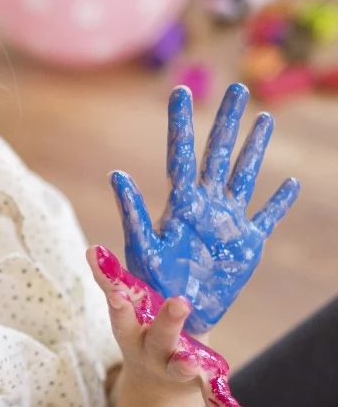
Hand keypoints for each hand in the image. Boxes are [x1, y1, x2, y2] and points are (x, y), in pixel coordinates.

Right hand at [88, 245, 249, 406]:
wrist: (155, 382)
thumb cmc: (143, 332)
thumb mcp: (129, 311)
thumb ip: (113, 283)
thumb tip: (92, 249)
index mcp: (132, 331)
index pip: (123, 315)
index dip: (120, 305)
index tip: (117, 294)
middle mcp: (150, 352)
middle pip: (157, 338)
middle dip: (166, 322)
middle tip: (178, 303)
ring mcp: (172, 370)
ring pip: (179, 367)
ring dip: (185, 365)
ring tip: (192, 363)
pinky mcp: (198, 384)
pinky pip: (213, 396)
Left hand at [111, 83, 299, 333]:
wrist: (172, 319)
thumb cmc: (149, 286)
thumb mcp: (140, 248)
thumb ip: (133, 213)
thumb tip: (116, 175)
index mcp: (179, 206)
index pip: (180, 155)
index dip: (180, 125)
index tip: (180, 91)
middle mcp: (204, 207)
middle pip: (217, 155)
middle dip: (225, 122)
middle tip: (235, 88)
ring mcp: (227, 223)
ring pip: (244, 176)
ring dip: (254, 149)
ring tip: (263, 118)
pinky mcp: (247, 246)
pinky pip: (267, 218)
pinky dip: (279, 202)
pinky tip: (290, 184)